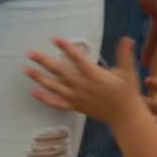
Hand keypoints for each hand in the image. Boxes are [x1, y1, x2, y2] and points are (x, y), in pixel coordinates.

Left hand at [27, 36, 141, 126]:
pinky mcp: (76, 106)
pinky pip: (58, 103)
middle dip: (44, 61)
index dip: (66, 48)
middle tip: (30, 54)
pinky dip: (45, 98)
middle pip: (60, 71)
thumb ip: (126, 55)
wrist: (125, 117)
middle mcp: (83, 86)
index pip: (77, 59)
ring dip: (40, 78)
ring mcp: (77, 97)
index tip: (54, 39)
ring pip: (55, 86)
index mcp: (94, 75)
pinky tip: (34, 93)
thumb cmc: (127, 93)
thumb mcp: (129, 72)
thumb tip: (127, 39)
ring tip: (26, 70)